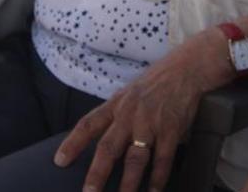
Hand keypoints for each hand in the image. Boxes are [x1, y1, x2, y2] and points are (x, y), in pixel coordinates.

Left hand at [54, 30, 234, 191]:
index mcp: (117, 104)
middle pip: (109, 147)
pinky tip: (154, 191)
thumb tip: (103, 139)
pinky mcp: (171, 130)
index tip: (60, 161)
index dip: (73, 143)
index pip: (88, 124)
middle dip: (97, 173)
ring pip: (135, 159)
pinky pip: (163, 160)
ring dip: (128, 184)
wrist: (187, 68)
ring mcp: (151, 123)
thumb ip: (117, 114)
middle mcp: (130, 115)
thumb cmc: (156, 83)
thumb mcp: (130, 93)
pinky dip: (158, 179)